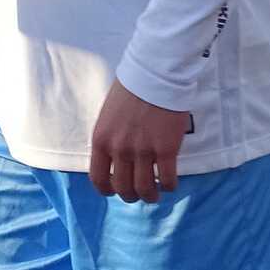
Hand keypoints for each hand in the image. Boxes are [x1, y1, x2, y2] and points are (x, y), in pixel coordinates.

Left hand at [89, 78, 187, 202]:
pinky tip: (171, 183)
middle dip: (131, 196)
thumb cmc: (132, 88)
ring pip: (145, 189)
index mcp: (101, 140)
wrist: (156, 73)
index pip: (98, 178)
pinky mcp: (166, 149)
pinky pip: (167, 179)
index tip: (114, 191)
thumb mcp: (108, 114)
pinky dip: (169, 186)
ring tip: (155, 193)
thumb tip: (115, 154)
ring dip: (150, 195)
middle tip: (139, 193)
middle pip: (123, 188)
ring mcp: (143, 151)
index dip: (107, 190)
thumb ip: (110, 136)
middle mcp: (119, 149)